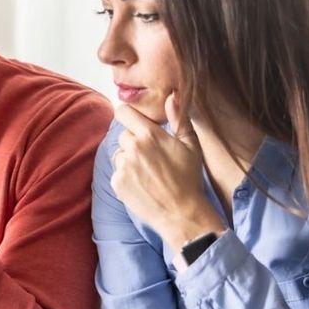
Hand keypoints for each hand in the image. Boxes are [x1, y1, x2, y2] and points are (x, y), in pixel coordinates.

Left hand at [110, 94, 221, 248]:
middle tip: (151, 157)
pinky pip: (117, 172)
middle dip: (134, 142)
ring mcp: (123, 166)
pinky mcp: (117, 182)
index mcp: (149, 134)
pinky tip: (142, 184)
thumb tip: (171, 95)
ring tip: (148, 173)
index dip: (127, 115)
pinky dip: (126, 177)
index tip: (133, 120)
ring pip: (119, 154)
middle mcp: (133, 147)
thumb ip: (178, 118)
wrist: (181, 212)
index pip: (123, 112)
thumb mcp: (191, 145)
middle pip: (123, 135)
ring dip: (129, 160)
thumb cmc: (189, 178)